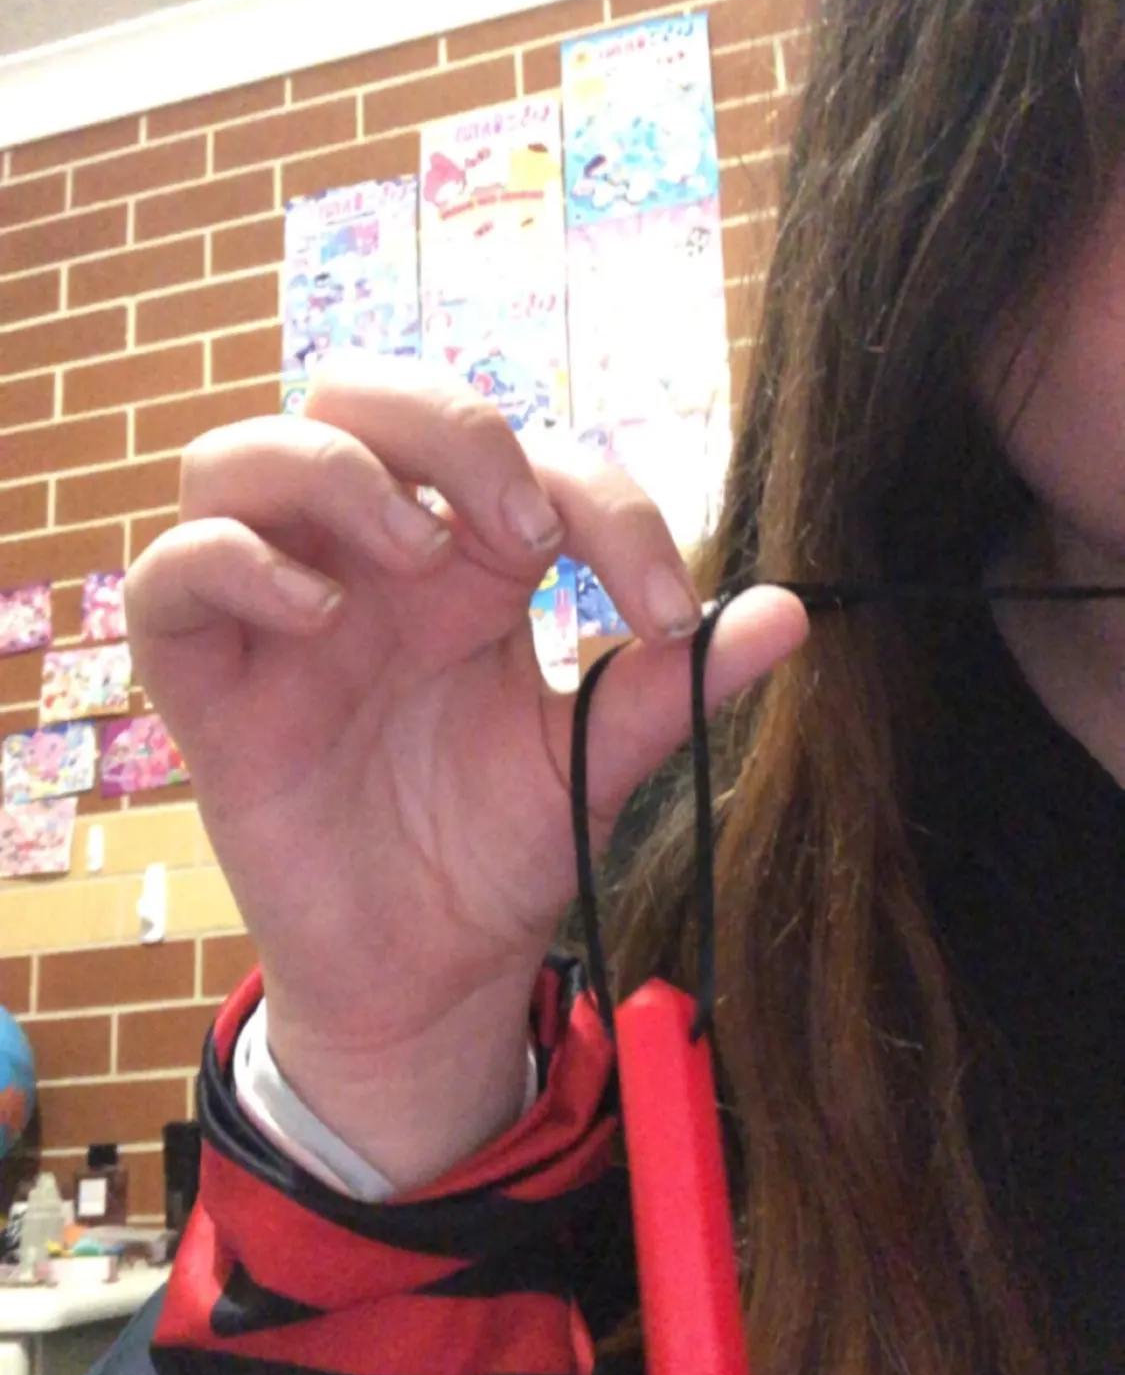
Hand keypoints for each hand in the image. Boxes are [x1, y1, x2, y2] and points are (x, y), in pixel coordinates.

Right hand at [125, 363, 806, 1183]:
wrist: (423, 982)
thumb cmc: (494, 858)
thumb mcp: (591, 767)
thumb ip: (672, 686)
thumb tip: (793, 609)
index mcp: (466, 562)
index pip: (524, 459)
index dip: (605, 503)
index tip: (667, 610)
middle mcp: (364, 563)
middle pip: (358, 393)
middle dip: (447, 422)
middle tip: (523, 529)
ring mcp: (276, 613)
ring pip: (243, 452)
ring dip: (335, 471)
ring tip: (417, 551)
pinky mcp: (205, 682)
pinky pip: (171, 574)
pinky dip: (236, 560)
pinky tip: (317, 613)